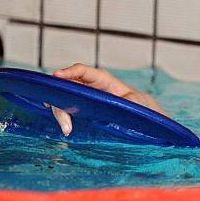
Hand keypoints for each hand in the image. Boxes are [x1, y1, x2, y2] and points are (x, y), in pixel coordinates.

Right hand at [49, 63, 165, 135]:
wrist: (142, 117)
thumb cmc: (141, 106)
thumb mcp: (139, 102)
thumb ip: (133, 100)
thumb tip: (127, 101)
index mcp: (103, 80)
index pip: (83, 71)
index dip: (69, 71)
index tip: (57, 75)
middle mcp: (90, 86)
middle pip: (67, 86)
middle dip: (60, 99)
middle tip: (65, 120)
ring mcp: (84, 99)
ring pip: (64, 99)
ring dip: (61, 113)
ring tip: (67, 129)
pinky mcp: (82, 111)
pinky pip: (67, 110)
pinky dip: (63, 118)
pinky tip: (66, 128)